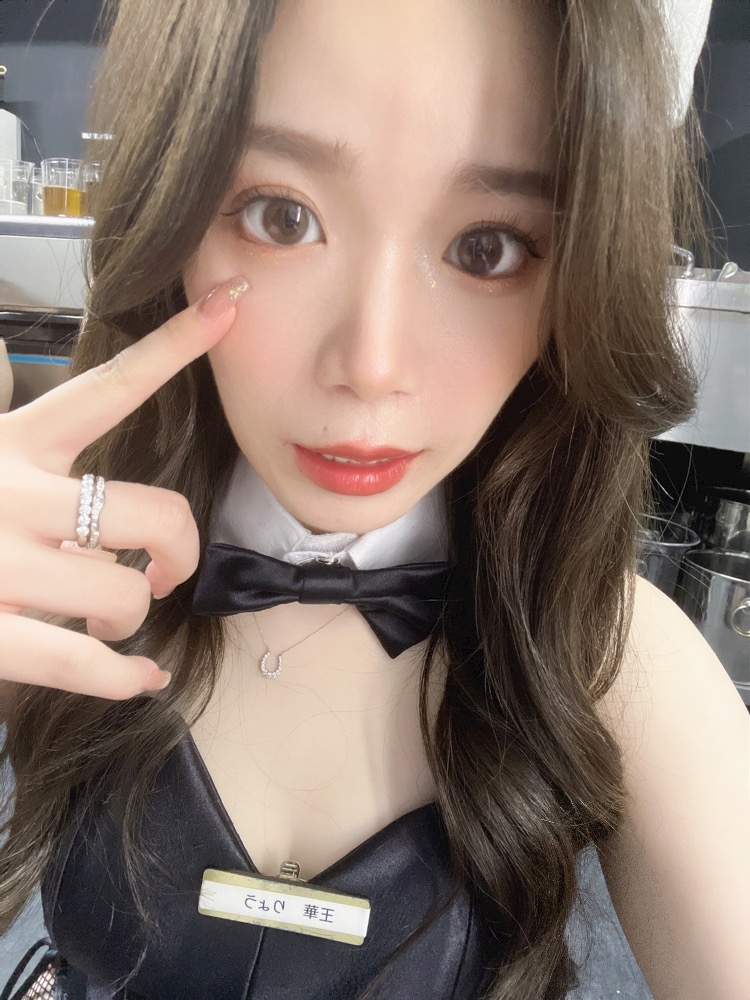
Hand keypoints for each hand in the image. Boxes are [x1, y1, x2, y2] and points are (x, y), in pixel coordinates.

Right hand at [0, 276, 248, 700]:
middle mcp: (9, 494)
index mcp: (9, 442)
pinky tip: (141, 677)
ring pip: (123, 593)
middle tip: (164, 567)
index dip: (174, 346)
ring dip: (129, 612)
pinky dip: (123, 676)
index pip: (108, 388)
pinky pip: (80, 661)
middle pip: (152, 512)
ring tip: (105, 616)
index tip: (228, 305)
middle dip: (178, 546)